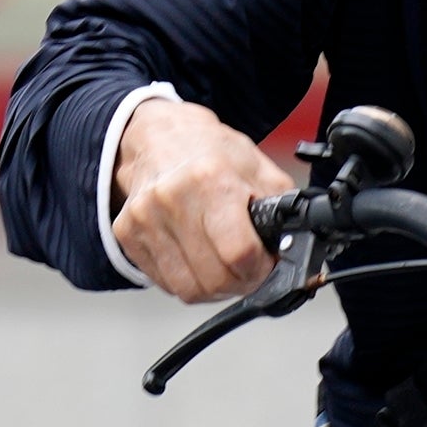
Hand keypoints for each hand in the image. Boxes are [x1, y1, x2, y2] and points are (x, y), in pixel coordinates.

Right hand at [111, 98, 294, 302]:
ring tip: (224, 268)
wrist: (158, 136)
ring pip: (188, 289)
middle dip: (241, 283)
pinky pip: (165, 283)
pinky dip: (187, 280)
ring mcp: (145, 219)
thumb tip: (298, 246)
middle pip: (214, 278)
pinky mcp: (127, 234)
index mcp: (210, 180)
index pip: (239, 253)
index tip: (266, 263)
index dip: (261, 268)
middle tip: (249, 270)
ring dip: (214, 289)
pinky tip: (197, 260)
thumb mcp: (257, 167)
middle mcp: (172, 199)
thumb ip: (282, 208)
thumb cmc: (209, 151)